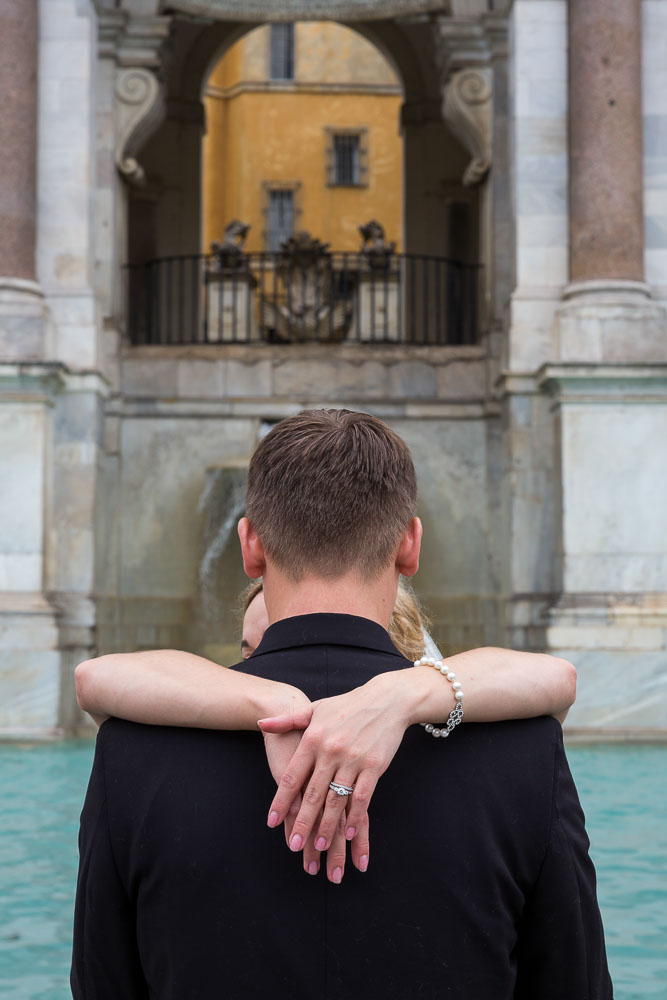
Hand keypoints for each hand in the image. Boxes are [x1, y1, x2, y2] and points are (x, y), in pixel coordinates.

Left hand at [259, 672, 411, 871]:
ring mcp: (353, 759)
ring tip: (318, 845)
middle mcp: (331, 750)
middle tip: (294, 844)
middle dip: (302, 821)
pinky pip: (362, 797)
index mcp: (314, 738)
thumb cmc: (347, 705)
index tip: (271, 821)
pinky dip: (354, 816)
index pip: (293, 776)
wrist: (387, 699)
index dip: (281, 800)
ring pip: (336, 799)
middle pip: (313, 793)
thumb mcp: (315, 708)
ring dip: (327, 825)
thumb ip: (287, 720)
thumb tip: (261, 725)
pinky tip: (347, 832)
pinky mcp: (374, 766)